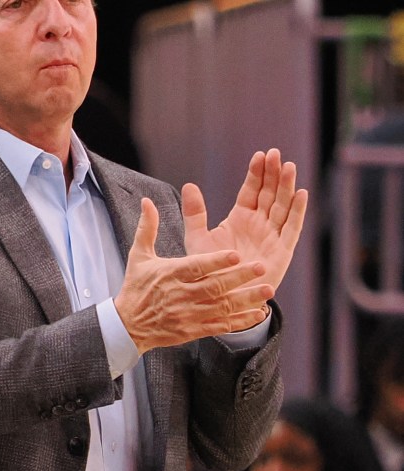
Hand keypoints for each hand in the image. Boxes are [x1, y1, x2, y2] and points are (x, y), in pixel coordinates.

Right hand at [115, 198, 272, 354]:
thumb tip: (146, 201)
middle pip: (214, 286)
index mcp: (170, 275)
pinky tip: (258, 313)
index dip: (216, 261)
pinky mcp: (193, 331)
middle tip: (261, 266)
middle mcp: (181, 295)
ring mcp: (188, 315)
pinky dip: (240, 321)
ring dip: (247, 299)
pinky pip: (220, 326)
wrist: (128, 325)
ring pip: (222, 307)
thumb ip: (147, 228)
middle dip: (239, 277)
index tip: (236, 253)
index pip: (196, 267)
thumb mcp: (138, 256)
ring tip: (268, 290)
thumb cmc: (136, 287)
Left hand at [182, 149, 308, 291]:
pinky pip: (291, 228)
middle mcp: (259, 224)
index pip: (251, 190)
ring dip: (287, 187)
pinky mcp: (281, 251)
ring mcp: (271, 236)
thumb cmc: (208, 269)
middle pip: (269, 193)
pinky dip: (297, 212)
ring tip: (289, 166)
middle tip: (276, 153)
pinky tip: (301, 194)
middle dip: (273, 174)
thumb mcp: (197, 238)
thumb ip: (194, 213)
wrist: (220, 298)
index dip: (256, 173)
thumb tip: (188, 185)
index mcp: (240, 218)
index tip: (260, 155)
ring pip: (282, 206)